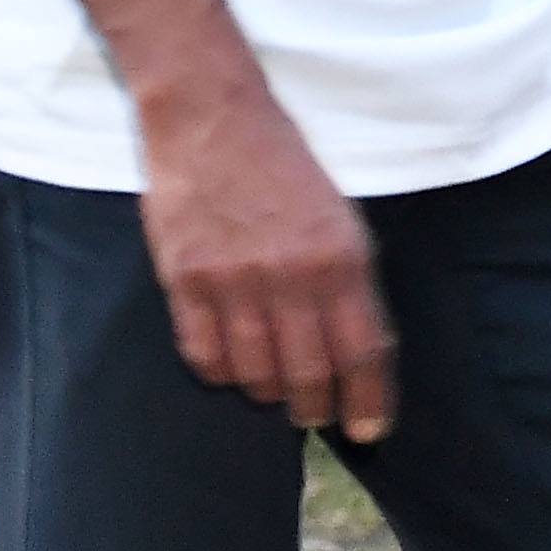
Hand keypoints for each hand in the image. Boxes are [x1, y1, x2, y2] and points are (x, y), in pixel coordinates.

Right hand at [136, 78, 394, 440]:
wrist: (212, 118)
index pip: (362, 353)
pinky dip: (219, 371)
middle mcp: (291, 274)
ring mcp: (233, 278)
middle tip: (310, 415)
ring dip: (265, 392)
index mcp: (342, 258)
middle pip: (308, 374)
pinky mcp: (184, 277)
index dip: (366, 402)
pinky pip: (202, 353)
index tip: (366, 432)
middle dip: (313, 407)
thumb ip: (348, 284)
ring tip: (267, 386)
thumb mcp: (340, 219)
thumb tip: (350, 354)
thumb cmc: (283, 168)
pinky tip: (227, 363)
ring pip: (254, 372)